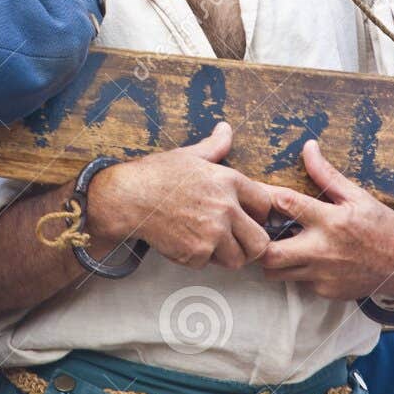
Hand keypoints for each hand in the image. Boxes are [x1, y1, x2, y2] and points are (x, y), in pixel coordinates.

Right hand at [86, 122, 277, 269]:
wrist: (127, 198)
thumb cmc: (156, 175)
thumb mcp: (190, 155)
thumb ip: (215, 146)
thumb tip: (226, 129)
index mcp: (228, 181)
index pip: (265, 205)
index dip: (259, 213)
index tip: (249, 217)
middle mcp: (225, 208)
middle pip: (260, 241)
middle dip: (251, 244)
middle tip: (238, 241)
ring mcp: (211, 233)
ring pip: (238, 259)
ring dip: (227, 255)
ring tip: (213, 244)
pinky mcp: (196, 253)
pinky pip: (210, 264)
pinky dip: (201, 259)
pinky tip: (188, 242)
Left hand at [260, 140, 393, 301]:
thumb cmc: (380, 225)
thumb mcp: (356, 195)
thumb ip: (326, 174)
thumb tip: (308, 146)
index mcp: (330, 220)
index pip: (285, 203)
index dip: (266, 197)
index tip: (258, 196)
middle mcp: (323, 249)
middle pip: (269, 252)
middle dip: (258, 242)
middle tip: (259, 231)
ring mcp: (323, 274)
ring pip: (276, 273)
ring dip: (273, 259)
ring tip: (278, 245)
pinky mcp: (326, 291)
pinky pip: (298, 283)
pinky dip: (296, 272)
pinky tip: (304, 260)